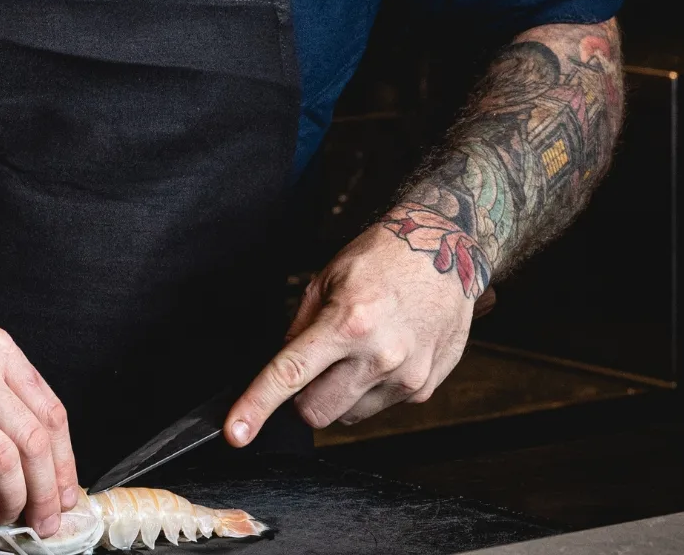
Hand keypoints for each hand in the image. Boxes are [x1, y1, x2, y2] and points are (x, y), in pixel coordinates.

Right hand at [0, 320, 80, 535]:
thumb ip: (6, 389)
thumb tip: (48, 456)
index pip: (50, 413)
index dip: (66, 463)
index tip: (67, 492)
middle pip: (31, 442)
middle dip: (48, 491)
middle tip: (47, 518)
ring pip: (1, 462)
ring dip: (14, 501)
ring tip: (11, 515)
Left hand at [224, 224, 475, 443]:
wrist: (447, 251)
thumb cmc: (384, 257)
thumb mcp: (329, 277)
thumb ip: (300, 326)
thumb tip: (282, 365)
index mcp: (349, 323)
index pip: (291, 375)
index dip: (257, 406)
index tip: (236, 433)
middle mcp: (380, 357)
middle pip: (316, 412)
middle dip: (303, 398)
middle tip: (314, 364)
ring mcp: (407, 377)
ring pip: (348, 415)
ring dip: (340, 393)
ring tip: (358, 349)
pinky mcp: (424, 388)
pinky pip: (380, 406)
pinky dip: (371, 388)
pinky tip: (385, 352)